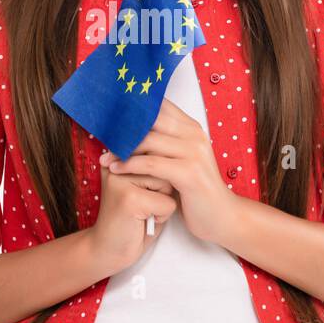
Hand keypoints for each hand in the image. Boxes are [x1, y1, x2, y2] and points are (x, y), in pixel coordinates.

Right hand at [88, 150, 177, 274]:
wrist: (107, 250)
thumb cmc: (132, 220)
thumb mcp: (144, 188)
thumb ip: (154, 170)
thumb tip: (173, 159)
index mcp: (119, 157)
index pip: (157, 153)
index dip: (159, 177)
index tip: (143, 193)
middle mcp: (116, 164)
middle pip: (164, 167)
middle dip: (163, 190)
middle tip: (142, 206)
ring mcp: (121, 181)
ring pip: (167, 184)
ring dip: (162, 202)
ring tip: (143, 212)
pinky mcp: (129, 199)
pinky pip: (167, 203)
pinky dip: (162, 216)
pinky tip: (143, 222)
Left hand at [103, 97, 239, 245]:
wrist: (222, 217)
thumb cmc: (196, 190)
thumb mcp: (181, 160)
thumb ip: (163, 143)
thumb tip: (130, 130)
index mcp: (191, 128)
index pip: (159, 105)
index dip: (133, 107)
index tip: (109, 114)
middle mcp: (194, 135)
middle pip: (151, 120)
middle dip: (123, 128)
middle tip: (101, 136)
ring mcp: (194, 153)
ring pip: (149, 141)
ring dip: (122, 149)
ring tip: (105, 158)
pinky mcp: (189, 173)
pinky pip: (152, 164)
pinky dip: (130, 165)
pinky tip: (115, 170)